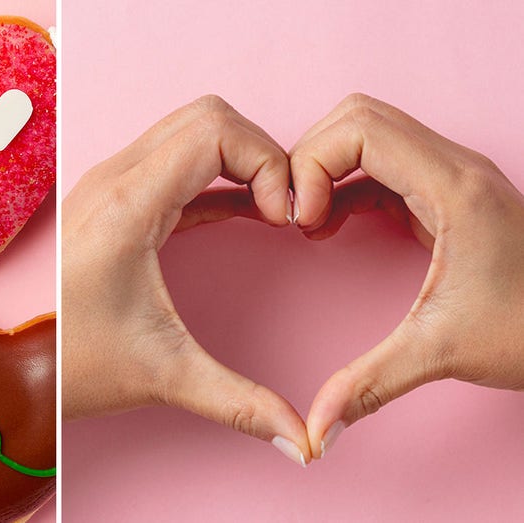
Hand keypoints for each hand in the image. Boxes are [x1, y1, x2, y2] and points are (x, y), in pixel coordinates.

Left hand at [62, 96, 311, 465]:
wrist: (22, 369)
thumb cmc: (75, 365)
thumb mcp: (164, 378)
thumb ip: (240, 404)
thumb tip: (305, 440)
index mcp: (125, 206)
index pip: (214, 131)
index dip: (267, 162)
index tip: (282, 217)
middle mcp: (113, 180)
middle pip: (207, 117)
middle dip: (259, 152)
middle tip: (281, 209)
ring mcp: (109, 184)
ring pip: (191, 130)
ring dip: (238, 158)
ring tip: (268, 211)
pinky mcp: (112, 198)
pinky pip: (176, 160)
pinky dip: (217, 175)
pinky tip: (245, 212)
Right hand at [290, 94, 523, 458]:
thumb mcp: (442, 353)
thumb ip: (369, 384)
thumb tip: (314, 431)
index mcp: (453, 187)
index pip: (359, 129)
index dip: (312, 165)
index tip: (302, 220)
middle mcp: (455, 167)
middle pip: (357, 117)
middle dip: (311, 158)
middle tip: (297, 214)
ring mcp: (452, 176)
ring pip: (368, 132)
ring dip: (327, 167)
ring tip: (311, 219)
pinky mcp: (446, 194)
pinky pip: (380, 164)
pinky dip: (345, 183)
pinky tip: (331, 225)